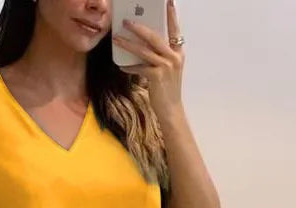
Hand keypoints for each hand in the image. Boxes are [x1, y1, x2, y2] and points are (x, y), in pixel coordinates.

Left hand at [112, 0, 184, 121]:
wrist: (171, 110)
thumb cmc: (167, 89)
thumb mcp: (168, 69)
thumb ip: (161, 56)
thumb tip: (143, 45)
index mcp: (178, 52)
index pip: (174, 29)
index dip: (171, 14)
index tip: (168, 1)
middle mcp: (174, 57)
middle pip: (154, 36)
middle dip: (139, 27)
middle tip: (125, 21)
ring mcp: (166, 66)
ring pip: (144, 50)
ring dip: (128, 44)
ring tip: (116, 39)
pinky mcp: (157, 76)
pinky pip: (139, 67)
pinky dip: (129, 66)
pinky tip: (121, 65)